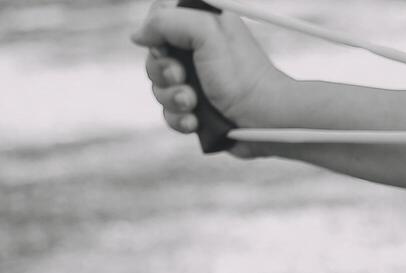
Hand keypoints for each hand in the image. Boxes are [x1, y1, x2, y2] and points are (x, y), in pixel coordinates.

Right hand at [131, 0, 291, 148]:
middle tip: (183, 78)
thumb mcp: (207, 34)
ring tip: (193, 103)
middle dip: (162, 71)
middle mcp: (198, 52)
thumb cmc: (243, 77)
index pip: (160, 17)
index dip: (156, 32)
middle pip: (153, 55)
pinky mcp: (197, 109)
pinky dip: (179, 118)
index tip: (168, 46)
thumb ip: (167, 21)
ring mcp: (196, 82)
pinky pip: (170, 112)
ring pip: (158, 87)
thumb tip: (138, 36)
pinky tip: (195, 122)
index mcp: (203, 26)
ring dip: (172, 97)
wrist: (266, 122)